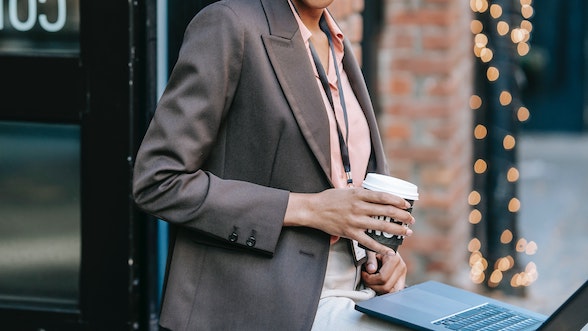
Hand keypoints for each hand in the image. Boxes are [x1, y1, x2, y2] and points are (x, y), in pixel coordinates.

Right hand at [284, 187, 414, 254]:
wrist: (313, 209)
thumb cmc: (329, 198)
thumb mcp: (347, 190)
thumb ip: (362, 194)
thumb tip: (377, 196)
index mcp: (359, 194)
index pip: (384, 197)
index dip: (398, 201)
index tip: (407, 205)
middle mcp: (359, 207)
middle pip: (386, 211)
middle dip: (402, 216)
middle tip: (411, 220)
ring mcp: (355, 221)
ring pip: (381, 226)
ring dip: (397, 230)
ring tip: (407, 232)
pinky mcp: (350, 233)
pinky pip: (369, 242)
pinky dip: (381, 247)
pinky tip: (390, 250)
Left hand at [362, 250, 406, 293]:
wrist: (385, 244)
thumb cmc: (376, 246)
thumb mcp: (370, 249)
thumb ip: (370, 259)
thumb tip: (371, 270)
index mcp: (395, 259)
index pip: (382, 278)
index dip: (370, 279)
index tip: (364, 274)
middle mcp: (401, 267)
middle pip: (387, 287)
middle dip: (373, 286)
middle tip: (366, 279)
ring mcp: (403, 274)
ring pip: (391, 292)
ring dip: (378, 289)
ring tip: (371, 281)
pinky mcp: (401, 280)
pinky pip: (394, 291)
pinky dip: (384, 290)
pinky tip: (377, 284)